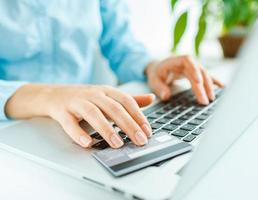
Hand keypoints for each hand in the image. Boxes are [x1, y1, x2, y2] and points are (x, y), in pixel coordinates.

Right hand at [5, 84, 154, 147]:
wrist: (53, 95)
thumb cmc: (85, 98)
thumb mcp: (108, 96)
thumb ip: (130, 99)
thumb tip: (152, 98)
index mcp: (107, 91)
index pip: (127, 101)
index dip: (138, 115)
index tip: (147, 131)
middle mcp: (94, 95)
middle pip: (114, 108)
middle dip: (129, 125)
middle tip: (139, 141)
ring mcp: (77, 102)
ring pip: (93, 114)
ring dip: (107, 129)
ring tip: (118, 144)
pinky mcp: (62, 111)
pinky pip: (69, 123)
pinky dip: (78, 133)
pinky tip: (87, 143)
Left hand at [145, 55, 223, 104]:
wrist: (158, 68)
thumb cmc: (156, 74)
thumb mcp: (153, 80)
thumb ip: (159, 87)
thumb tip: (166, 96)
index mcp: (176, 60)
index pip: (188, 61)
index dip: (194, 70)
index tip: (198, 82)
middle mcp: (187, 62)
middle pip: (198, 71)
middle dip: (203, 85)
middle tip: (205, 100)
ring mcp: (193, 67)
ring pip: (204, 75)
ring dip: (209, 86)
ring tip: (212, 99)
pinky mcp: (196, 73)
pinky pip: (206, 77)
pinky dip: (214, 81)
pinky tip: (222, 86)